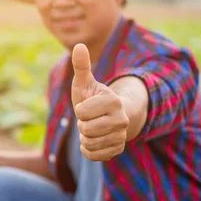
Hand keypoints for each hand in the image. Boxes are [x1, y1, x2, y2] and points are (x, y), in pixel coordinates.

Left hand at [71, 43, 129, 160]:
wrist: (112, 117)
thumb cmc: (95, 98)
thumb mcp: (86, 82)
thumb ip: (81, 66)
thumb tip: (78, 45)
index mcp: (114, 101)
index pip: (82, 112)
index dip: (80, 110)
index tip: (88, 106)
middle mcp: (122, 120)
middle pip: (86, 129)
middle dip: (82, 124)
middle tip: (90, 119)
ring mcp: (121, 136)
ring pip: (89, 143)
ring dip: (84, 137)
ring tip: (92, 127)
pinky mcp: (118, 150)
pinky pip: (93, 155)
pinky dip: (88, 149)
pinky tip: (94, 140)